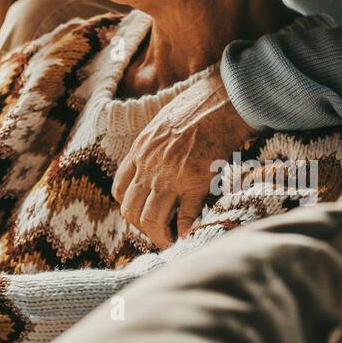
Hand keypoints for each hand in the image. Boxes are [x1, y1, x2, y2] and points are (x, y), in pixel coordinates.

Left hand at [112, 72, 254, 248]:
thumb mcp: (161, 123)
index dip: (129, 206)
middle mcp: (149, 167)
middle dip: (141, 227)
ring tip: (170, 240)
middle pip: (131, 211)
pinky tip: (188, 235)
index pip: (120, 190)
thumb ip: (152, 145)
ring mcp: (170, 177)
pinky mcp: (195, 183)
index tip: (141, 212)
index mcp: (140, 151)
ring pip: (151, 219)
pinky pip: (183, 217)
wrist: (221, 101)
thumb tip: (154, 160)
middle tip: (156, 232)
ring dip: (159, 235)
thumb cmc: (196, 107)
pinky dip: (184, 231)